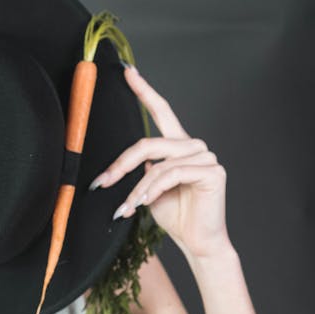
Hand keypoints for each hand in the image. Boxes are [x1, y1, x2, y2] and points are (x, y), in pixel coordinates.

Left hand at [90, 65, 230, 259]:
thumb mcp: (149, 188)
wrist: (197, 241)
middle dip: (121, 165)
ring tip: (127, 208)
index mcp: (178, 145)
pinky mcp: (212, 170)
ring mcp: (205, 156)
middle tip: (102, 184)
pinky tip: (145, 203)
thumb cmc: (175, 215)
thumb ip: (141, 169)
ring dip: (136, 188)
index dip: (144, 91)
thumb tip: (119, 165)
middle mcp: (193, 146)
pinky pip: (170, 174)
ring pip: (157, 164)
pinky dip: (152, 190)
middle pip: (148, 143)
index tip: (128, 72)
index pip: (161, 112)